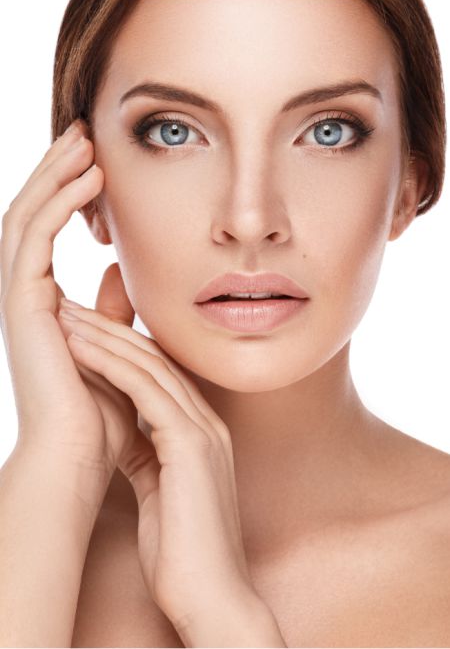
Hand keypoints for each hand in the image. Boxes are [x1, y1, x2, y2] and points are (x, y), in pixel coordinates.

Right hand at [0, 119, 119, 507]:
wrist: (79, 458)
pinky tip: (88, 177)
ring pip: (26, 217)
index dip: (67, 194)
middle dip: (56, 171)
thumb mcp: (113, 346)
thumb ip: (112, 309)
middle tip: (84, 133)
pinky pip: (34, 239)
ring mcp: (17, 300)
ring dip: (54, 175)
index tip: (97, 164)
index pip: (48, 234)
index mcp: (44, 304)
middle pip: (33, 215)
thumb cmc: (100, 414)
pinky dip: (59, 203)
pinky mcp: (22, 306)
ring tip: (84, 138)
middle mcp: (24, 296)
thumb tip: (120, 272)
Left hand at [56, 294, 267, 635]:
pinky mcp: (191, 445)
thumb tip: (121, 435)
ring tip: (65, 315)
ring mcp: (203, 431)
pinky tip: (80, 346)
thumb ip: (147, 456)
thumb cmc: (183, 553)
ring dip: (104, 337)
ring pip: (149, 366)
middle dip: (109, 330)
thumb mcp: (159, 492)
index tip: (85, 332)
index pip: (158, 376)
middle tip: (70, 309)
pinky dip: (111, 363)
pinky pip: (145, 390)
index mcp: (201, 434)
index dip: (120, 348)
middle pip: (154, 360)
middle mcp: (207, 423)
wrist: (212, 596)